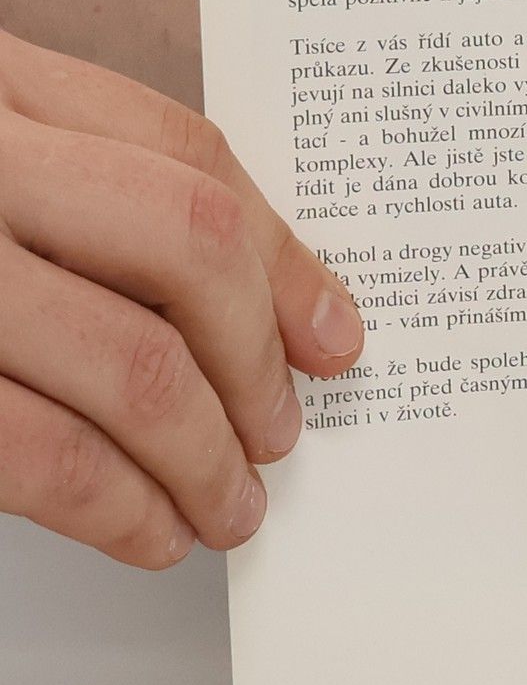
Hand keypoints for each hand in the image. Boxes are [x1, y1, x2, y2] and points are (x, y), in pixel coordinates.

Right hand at [0, 29, 363, 566]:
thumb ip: (62, 189)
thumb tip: (249, 299)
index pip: (179, 153)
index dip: (282, 254)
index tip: (331, 331)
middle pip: (182, 244)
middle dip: (254, 358)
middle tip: (278, 430)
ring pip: (127, 362)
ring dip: (205, 458)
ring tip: (228, 506)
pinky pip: (37, 453)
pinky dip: (120, 508)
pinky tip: (147, 531)